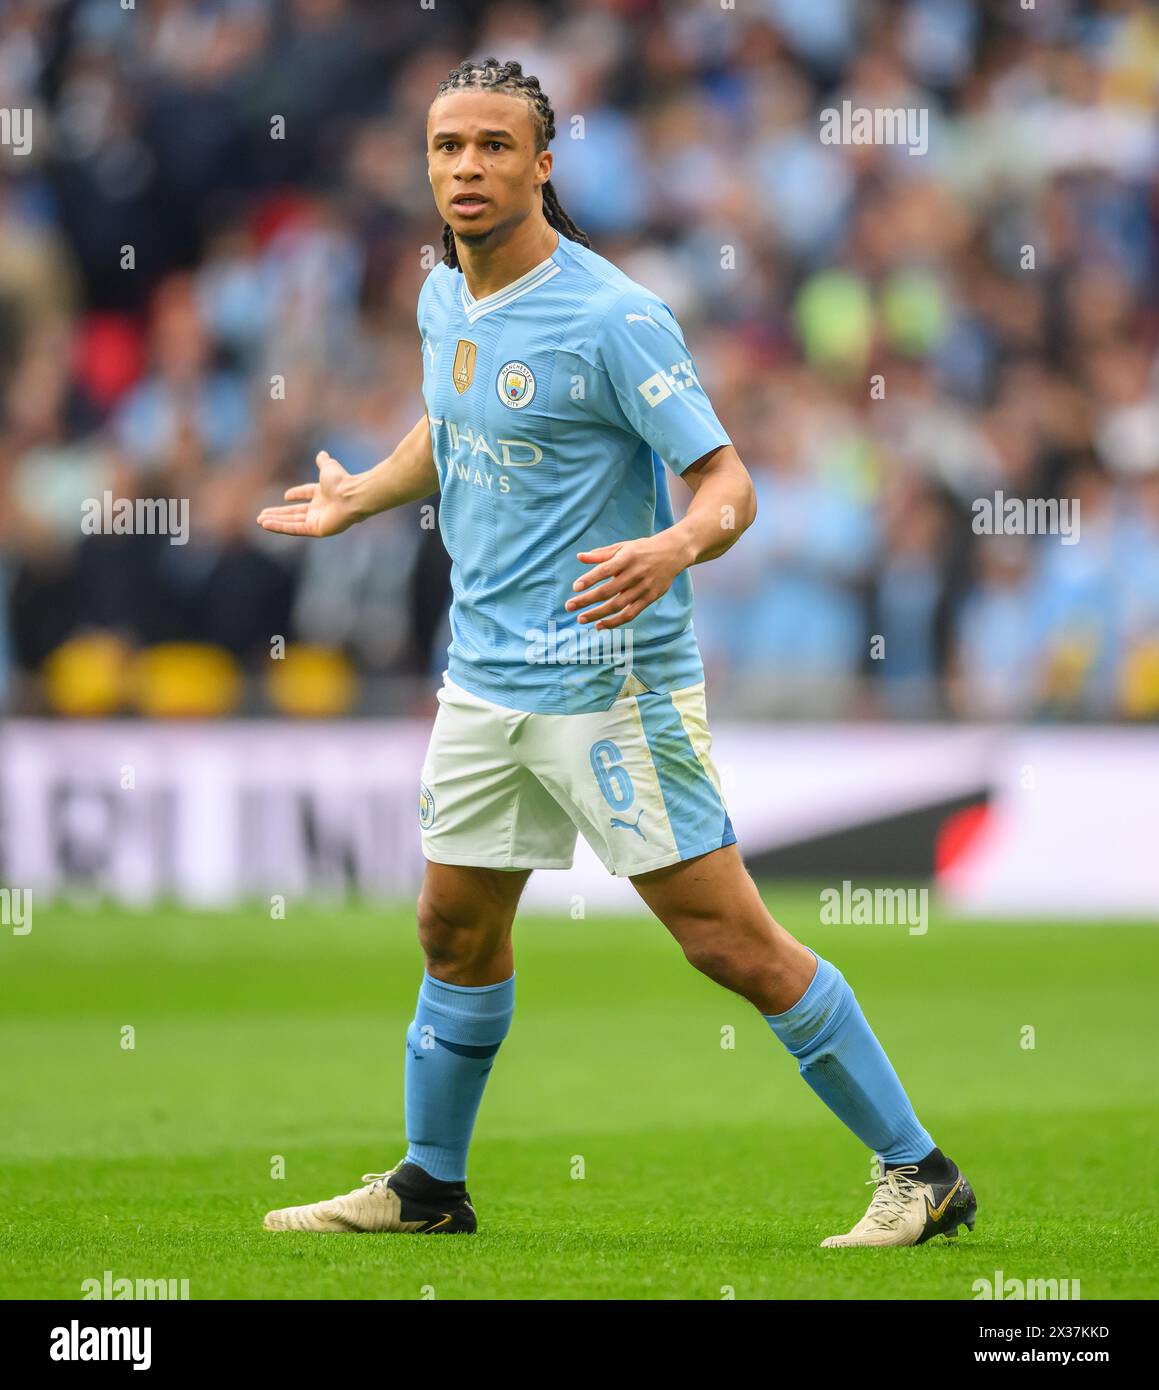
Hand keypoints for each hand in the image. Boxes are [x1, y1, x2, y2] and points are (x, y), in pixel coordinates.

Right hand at [256, 452, 361, 537]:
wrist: (351, 495)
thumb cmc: (342, 481)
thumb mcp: (329, 467)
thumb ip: (323, 462)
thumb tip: (322, 454)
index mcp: (323, 495)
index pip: (307, 495)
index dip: (297, 494)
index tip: (286, 496)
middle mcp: (320, 509)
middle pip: (295, 513)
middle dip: (278, 514)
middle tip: (262, 515)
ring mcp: (318, 521)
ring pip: (292, 522)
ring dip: (275, 521)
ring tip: (260, 520)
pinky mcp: (316, 529)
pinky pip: (294, 529)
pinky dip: (280, 527)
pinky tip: (266, 524)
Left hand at [565, 532, 692, 629]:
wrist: (673, 553)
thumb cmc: (643, 549)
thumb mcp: (623, 547)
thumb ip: (601, 554)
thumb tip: (579, 557)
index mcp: (627, 558)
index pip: (605, 570)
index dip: (590, 579)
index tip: (575, 587)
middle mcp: (635, 574)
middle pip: (608, 591)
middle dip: (587, 600)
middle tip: (569, 606)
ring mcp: (643, 588)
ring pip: (617, 605)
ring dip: (597, 614)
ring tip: (581, 619)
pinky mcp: (649, 599)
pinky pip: (630, 614)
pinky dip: (615, 622)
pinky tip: (600, 625)